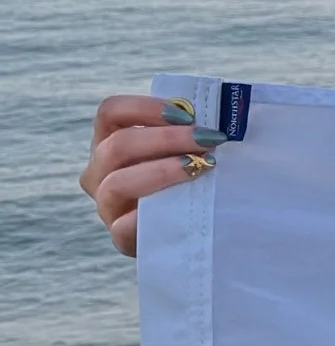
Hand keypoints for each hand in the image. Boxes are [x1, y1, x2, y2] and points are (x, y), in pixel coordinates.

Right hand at [80, 95, 214, 257]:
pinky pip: (124, 227)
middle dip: (168, 139)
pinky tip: (180, 207)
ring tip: (201, 167)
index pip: (110, 112)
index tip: (187, 114)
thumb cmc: (195, 179)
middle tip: (209, 140)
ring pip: (118, 183)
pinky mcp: (120, 238)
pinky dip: (150, 215)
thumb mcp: (186, 149)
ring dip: (163, 170)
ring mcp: (107, 206)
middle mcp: (100, 172)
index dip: (146, 108)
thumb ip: (190, 130)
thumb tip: (223, 110)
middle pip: (118, 145)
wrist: (195, 230)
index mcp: (110, 143)